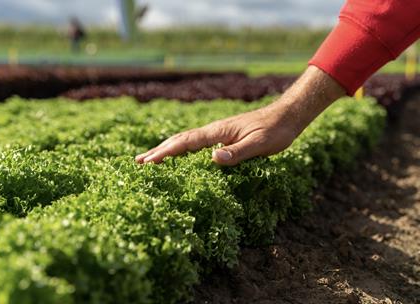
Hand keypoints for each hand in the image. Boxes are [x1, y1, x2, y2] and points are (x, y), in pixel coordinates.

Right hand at [135, 102, 300, 165]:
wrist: (286, 117)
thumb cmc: (275, 132)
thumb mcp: (259, 144)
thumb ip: (237, 152)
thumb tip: (213, 159)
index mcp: (217, 132)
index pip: (185, 143)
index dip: (166, 153)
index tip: (148, 163)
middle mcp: (213, 131)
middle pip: (179, 140)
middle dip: (158, 151)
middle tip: (138, 162)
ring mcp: (217, 133)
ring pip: (185, 142)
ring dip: (167, 150)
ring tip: (150, 159)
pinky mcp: (222, 137)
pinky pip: (195, 144)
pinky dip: (181, 150)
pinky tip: (179, 156)